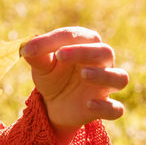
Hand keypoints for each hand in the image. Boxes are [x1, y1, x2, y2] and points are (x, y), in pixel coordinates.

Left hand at [20, 27, 127, 141]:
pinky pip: (116, 108)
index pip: (77, 36)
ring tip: (83, 75)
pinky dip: (105, 106)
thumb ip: (36, 54)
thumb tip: (25, 49)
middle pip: (105, 52)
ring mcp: (105, 85)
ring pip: (120, 77)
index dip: (56, 40)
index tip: (33, 48)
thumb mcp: (41, 65)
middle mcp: (101, 62)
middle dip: (84, 52)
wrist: (53, 105)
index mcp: (85, 44)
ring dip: (103, 75)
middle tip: (61, 55)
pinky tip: (88, 105)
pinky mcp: (105, 107)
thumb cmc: (52, 75)